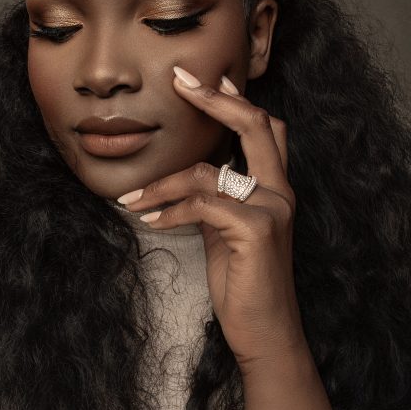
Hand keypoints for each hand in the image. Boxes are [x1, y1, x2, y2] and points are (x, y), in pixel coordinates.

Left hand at [116, 66, 308, 371]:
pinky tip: (148, 221)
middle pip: (255, 125)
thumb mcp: (227, 233)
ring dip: (160, 184)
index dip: (235, 99)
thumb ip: (216, 200)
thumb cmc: (243, 284)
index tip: (204, 78)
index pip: (264, 128)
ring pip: (207, 173)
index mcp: (275, 188)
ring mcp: (272, 209)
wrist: (265, 331)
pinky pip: (202, 204)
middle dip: (214, 98)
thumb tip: (186, 179)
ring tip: (130, 199)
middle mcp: (280, 192)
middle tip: (179, 81)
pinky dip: (169, 210)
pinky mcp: (256, 231)